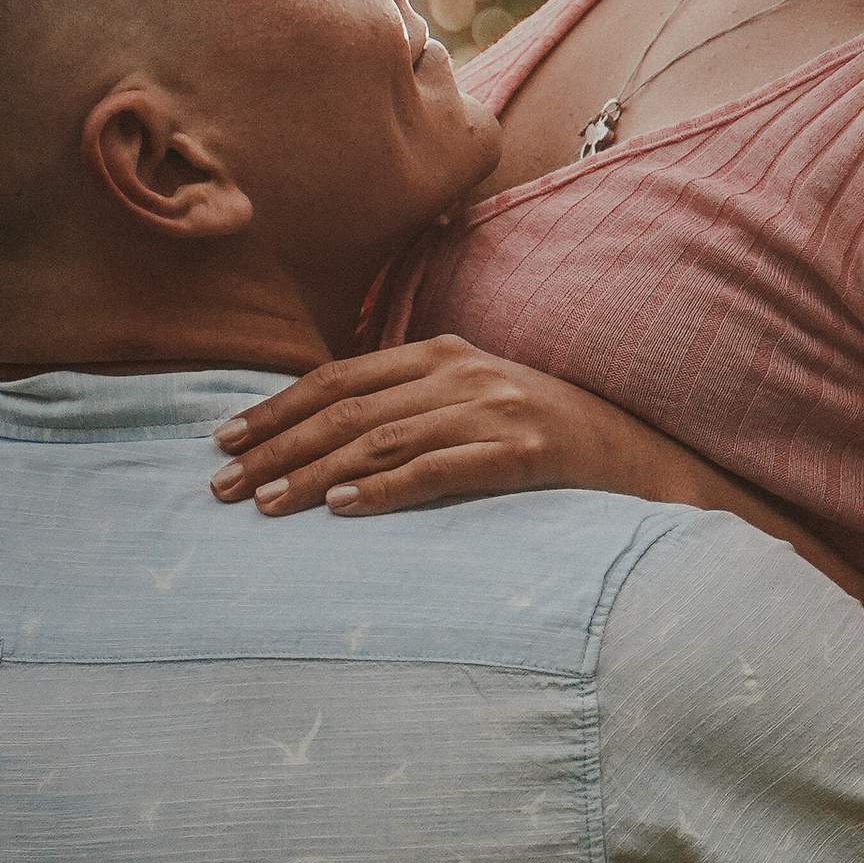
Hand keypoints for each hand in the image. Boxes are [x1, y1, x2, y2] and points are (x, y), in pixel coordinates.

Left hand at [208, 337, 659, 516]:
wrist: (641, 455)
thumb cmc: (547, 435)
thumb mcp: (476, 400)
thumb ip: (412, 402)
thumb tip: (327, 431)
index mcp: (443, 354)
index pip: (338, 378)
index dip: (276, 408)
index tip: (225, 440)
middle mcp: (462, 374)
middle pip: (348, 411)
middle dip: (277, 448)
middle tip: (222, 486)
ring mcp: (494, 412)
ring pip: (382, 441)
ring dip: (314, 474)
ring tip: (265, 506)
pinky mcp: (523, 455)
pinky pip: (439, 471)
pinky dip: (385, 489)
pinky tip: (341, 508)